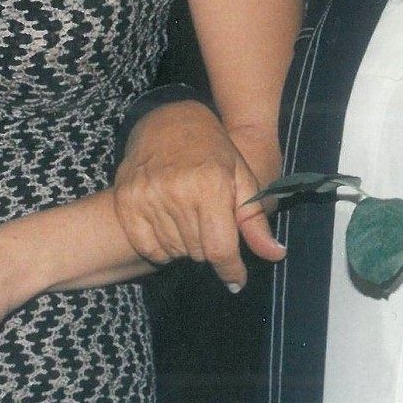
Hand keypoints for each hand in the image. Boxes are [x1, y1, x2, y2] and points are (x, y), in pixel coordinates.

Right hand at [114, 102, 284, 290]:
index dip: (231, 270)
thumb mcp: (242, 179)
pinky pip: (148, 247)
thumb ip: (255, 221)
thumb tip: (276, 255)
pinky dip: (162, 247)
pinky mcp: (126, 201)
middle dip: (210, 249)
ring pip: (174, 252)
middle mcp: (177, 192)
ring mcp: (147, 197)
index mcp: (210, 186)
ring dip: (187, 246)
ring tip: (191, 220)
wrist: (170, 121)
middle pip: (197, 253)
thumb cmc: (214, 151)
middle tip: (211, 226)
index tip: (236, 280)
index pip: (220, 249)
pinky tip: (171, 227)